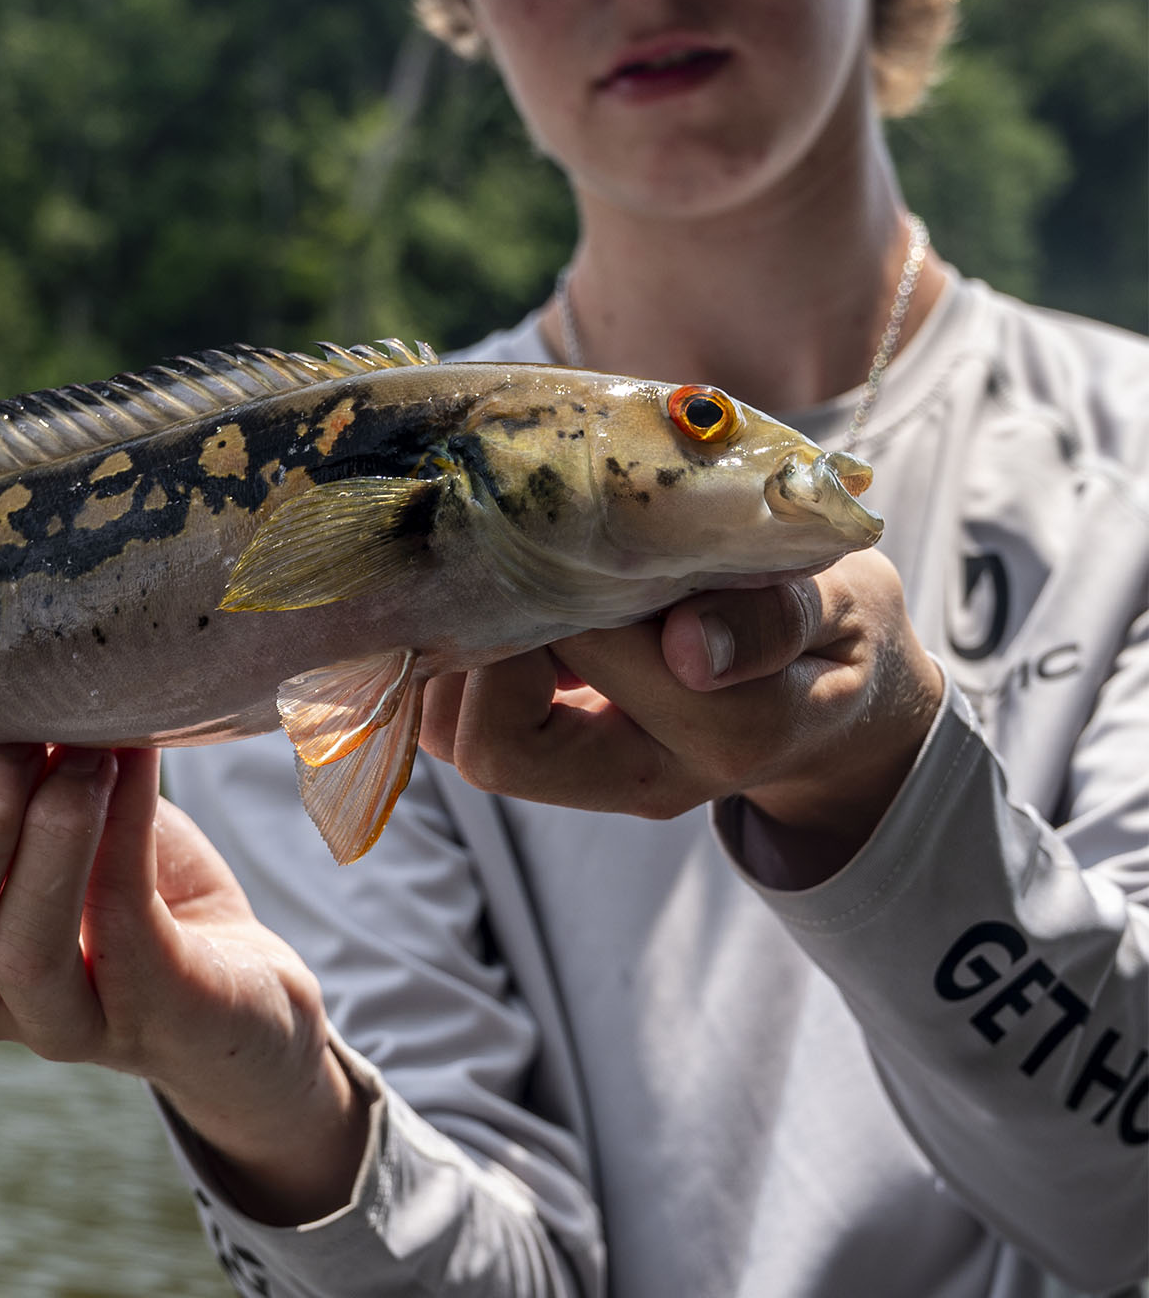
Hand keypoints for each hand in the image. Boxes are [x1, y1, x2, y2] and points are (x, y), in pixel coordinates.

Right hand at [0, 730, 368, 1221]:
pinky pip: (123, 926)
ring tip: (83, 750)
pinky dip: (124, 830)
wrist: (235, 992)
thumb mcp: (9, 795)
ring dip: (51, 834)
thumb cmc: (106, 871)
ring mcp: (53, 1017)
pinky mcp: (149, 1016)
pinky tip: (135, 759)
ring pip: (21, 947)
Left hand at [420, 549, 944, 887]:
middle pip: (493, 747)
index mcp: (726, 734)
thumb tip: (691, 649)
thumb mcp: (839, 606)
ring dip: (460, 654)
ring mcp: (592, 779)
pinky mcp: (553, 763)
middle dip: (480, 644)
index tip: (563, 519)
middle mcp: (646, 774)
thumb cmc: (835, 629)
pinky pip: (457, 729)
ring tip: (516, 583)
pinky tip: (515, 607)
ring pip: (458, 741)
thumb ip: (774, 617)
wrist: (838, 699)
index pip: (585, 653)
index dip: (552, 578)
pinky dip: (460, 661)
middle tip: (515, 562)